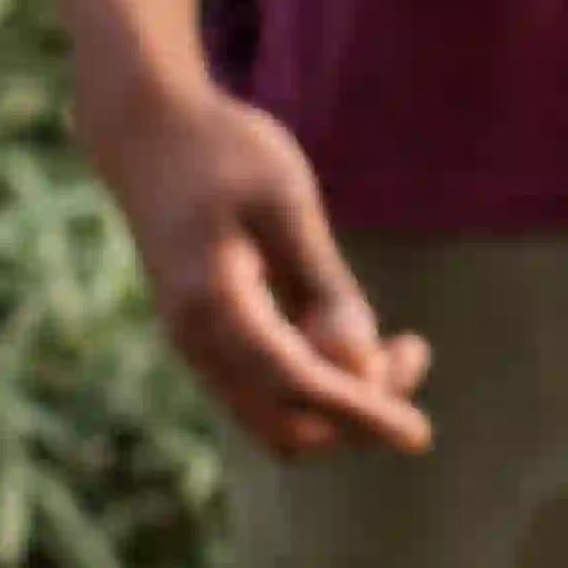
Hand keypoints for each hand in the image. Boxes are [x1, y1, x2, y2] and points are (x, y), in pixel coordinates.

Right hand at [97, 84, 437, 459]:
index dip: (361, 414)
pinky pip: (269, 391)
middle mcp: (197, 343)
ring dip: (343, 401)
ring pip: (278, 417)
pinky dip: (320, 383)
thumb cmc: (224, 154)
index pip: (297, 388)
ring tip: (400, 344)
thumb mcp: (287, 205)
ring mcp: (198, 346)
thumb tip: (361, 365)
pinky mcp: (210, 339)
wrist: (148, 132)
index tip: (419, 435)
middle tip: (413, 348)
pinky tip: (355, 336)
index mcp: (214, 307)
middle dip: (358, 411)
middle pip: (287, 426)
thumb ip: (324, 286)